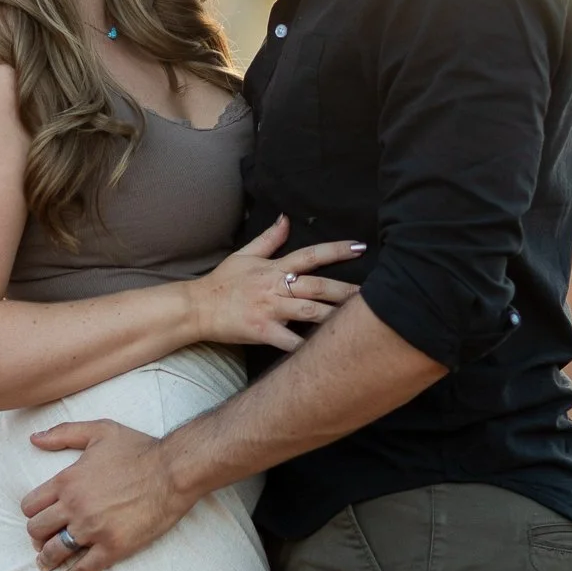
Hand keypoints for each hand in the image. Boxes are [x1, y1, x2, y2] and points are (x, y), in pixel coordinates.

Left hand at [21, 420, 189, 570]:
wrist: (173, 471)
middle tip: (43, 540)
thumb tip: (33, 439)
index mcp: (67, 481)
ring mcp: (93, 529)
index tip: (39, 517)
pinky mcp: (113, 547)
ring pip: (54, 552)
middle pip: (37, 530)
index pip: (31, 505)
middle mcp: (75, 507)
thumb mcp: (99, 431)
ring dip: (46, 559)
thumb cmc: (138, 449)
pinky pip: (83, 570)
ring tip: (46, 562)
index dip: (32, 513)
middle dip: (37, 536)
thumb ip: (63, 433)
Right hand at [185, 215, 363, 351]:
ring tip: (360, 321)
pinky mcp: (263, 331)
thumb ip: (269, 238)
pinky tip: (327, 352)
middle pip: (318, 285)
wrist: (197, 308)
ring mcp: (270, 309)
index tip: (360, 246)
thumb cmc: (221, 282)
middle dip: (347, 289)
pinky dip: (308, 347)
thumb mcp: (244, 255)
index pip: (311, 254)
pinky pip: (290, 341)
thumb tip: (287, 218)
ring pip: (310, 312)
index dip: (336, 249)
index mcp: (274, 268)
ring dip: (336, 316)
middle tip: (374, 293)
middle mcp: (275, 287)